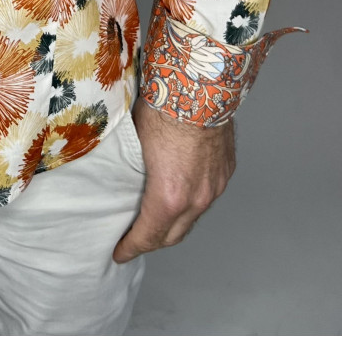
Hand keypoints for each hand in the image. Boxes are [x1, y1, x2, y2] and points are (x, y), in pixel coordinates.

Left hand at [112, 95, 234, 262]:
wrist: (200, 88)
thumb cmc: (163, 111)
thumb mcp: (135, 146)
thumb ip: (131, 174)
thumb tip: (116, 179)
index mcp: (169, 197)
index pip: (148, 236)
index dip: (132, 247)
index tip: (120, 253)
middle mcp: (196, 199)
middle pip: (173, 236)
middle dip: (153, 242)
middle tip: (135, 241)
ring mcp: (215, 187)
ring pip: (193, 218)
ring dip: (175, 223)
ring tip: (157, 219)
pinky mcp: (225, 172)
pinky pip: (207, 197)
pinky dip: (192, 203)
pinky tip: (181, 194)